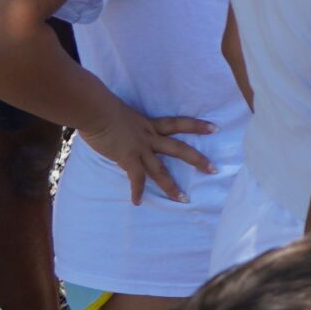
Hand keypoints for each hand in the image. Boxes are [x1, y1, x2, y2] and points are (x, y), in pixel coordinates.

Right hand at [76, 100, 215, 205]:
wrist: (95, 109)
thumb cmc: (103, 107)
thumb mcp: (122, 113)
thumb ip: (127, 122)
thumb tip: (120, 126)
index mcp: (150, 124)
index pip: (179, 123)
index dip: (197, 126)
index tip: (215, 129)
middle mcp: (149, 136)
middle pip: (179, 149)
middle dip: (197, 160)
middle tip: (214, 170)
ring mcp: (140, 148)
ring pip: (160, 169)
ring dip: (171, 186)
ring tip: (184, 199)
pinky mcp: (127, 157)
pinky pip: (135, 177)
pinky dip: (136, 190)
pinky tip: (137, 202)